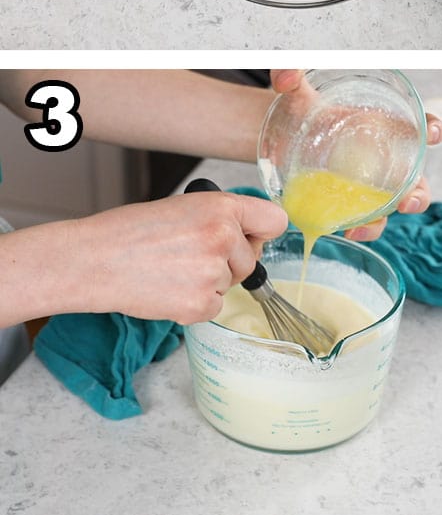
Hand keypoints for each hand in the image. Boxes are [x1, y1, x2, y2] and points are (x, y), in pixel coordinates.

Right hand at [79, 192, 288, 323]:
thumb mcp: (186, 207)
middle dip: (229, 261)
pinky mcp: (200, 304)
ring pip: (231, 283)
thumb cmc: (132, 231)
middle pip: (252, 260)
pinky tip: (168, 288)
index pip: (275, 221)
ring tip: (172, 269)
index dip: (261, 232)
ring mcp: (214, 273)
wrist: (93, 260)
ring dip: (209, 282)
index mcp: (223, 207)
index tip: (252, 237)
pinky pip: (215, 307)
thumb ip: (223, 218)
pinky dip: (195, 304)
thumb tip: (251, 235)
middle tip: (189, 255)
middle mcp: (224, 237)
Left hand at [269, 70, 441, 241]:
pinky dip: (362, 229)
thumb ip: (292, 76)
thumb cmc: (304, 110)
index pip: (420, 126)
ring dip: (386, 221)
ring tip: (368, 227)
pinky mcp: (349, 202)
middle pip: (416, 180)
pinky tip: (347, 231)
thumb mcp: (299, 91)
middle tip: (408, 201)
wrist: (282, 136)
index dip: (434, 129)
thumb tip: (286, 77)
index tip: (433, 133)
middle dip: (419, 194)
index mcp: (384, 126)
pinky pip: (366, 220)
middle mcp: (384, 159)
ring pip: (394, 206)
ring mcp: (369, 185)